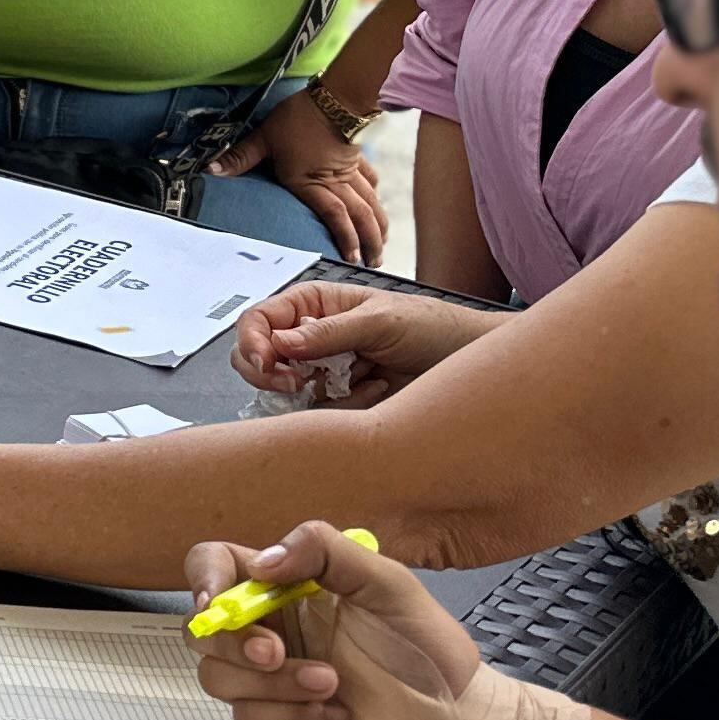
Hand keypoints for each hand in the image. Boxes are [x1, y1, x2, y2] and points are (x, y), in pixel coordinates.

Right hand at [186, 521, 588, 719]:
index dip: (203, 579)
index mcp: (291, 594)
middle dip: (235, 640)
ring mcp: (269, 688)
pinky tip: (338, 717)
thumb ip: (327, 551)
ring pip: (217, 676)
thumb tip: (260, 562)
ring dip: (274, 682)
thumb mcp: (390, 586)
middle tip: (276, 652)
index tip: (216, 601)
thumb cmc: (433, 658)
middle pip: (204, 629)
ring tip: (332, 686)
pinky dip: (294, 715)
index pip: (219, 569)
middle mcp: (274, 636)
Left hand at [208, 89, 385, 263]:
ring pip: (371, 202)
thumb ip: (241, 156)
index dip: (346, 237)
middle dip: (369, 241)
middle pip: (360, 215)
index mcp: (311, 182)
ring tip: (381, 245)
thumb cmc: (299, 117)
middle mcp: (335, 181)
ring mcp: (350, 170)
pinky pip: (371, 181)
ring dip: (378, 225)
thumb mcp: (264, 137)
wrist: (335, 96)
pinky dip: (376, 196)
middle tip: (374, 263)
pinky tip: (378, 206)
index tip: (353, 258)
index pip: (334, 215)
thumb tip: (212, 169)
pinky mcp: (357, 158)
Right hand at [225, 279, 487, 403]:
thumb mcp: (380, 321)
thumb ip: (329, 332)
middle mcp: (310, 338)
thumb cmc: (432, 327)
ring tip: (366, 378)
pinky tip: (378, 388)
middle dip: (272, 374)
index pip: (259, 320)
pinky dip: (347, 406)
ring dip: (324, 392)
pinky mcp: (338, 399)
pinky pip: (319, 414)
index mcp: (313, 305)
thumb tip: (280, 343)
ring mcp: (322, 370)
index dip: (252, 342)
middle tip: (297, 383)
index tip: (265, 364)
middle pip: (259, 359)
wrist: (466, 362)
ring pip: (287, 393)